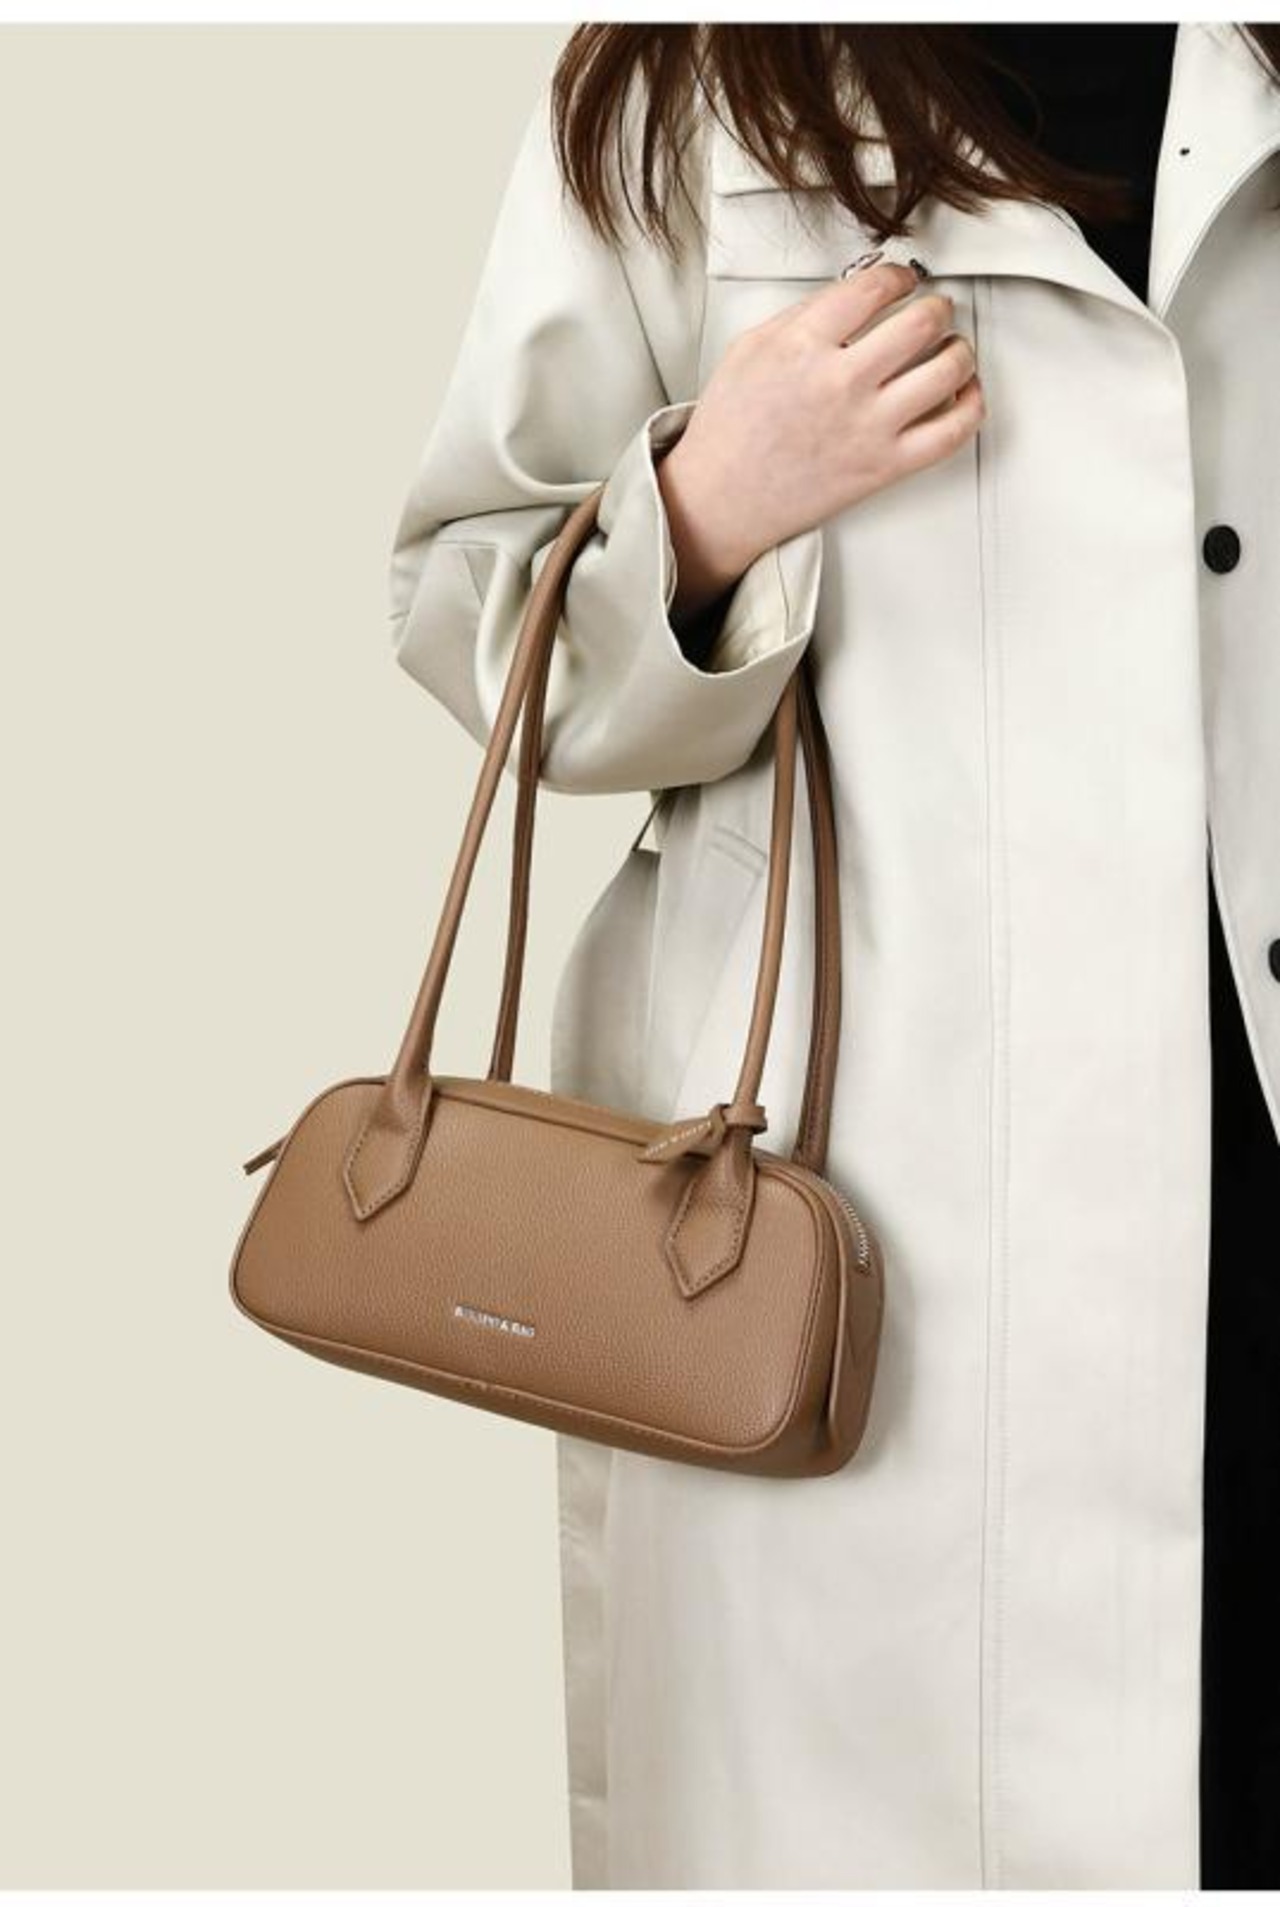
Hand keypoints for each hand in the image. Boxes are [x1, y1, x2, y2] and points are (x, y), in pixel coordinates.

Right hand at [657, 262, 984, 624]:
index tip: (903, 281)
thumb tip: (856, 292)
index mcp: (803, 345)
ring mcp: (868, 427)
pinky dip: (970, 405)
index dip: (899, 276)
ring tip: (952, 347)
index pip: (874, 288)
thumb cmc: (732, 430)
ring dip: (960, 349)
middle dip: (937, 307)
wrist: (721, 501)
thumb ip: (804, 315)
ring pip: (949, 370)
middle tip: (934, 310)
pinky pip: (951, 432)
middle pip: (922, 322)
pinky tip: (963, 392)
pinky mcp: (884, 467)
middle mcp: (841, 383)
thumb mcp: (751, 349)